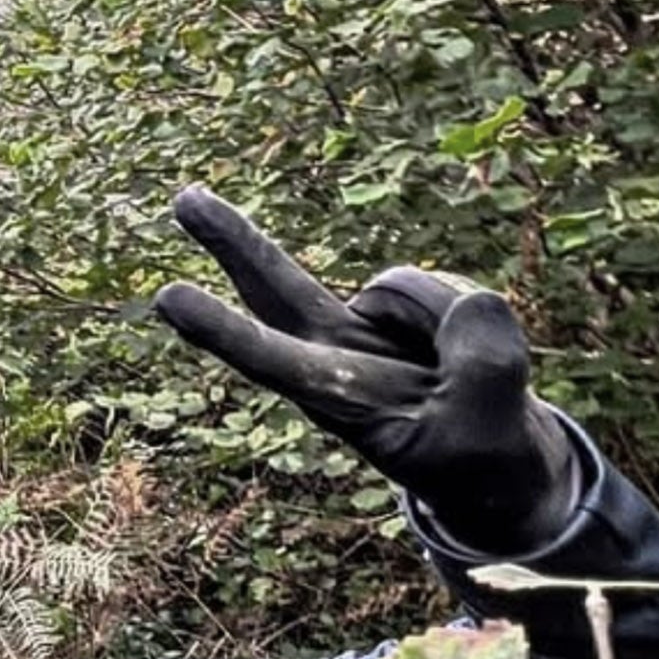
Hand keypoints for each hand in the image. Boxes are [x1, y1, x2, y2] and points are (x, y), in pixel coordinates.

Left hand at [154, 188, 574, 540]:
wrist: (492, 458)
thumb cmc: (474, 455)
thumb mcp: (485, 426)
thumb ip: (480, 357)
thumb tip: (459, 301)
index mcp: (333, 401)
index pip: (269, 358)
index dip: (221, 329)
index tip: (167, 297)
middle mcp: (331, 354)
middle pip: (276, 285)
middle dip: (232, 240)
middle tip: (182, 200)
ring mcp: (363, 324)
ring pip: (408, 288)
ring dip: (446, 323)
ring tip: (454, 381)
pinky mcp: (400, 305)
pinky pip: (451, 289)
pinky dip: (466, 317)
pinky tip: (460, 355)